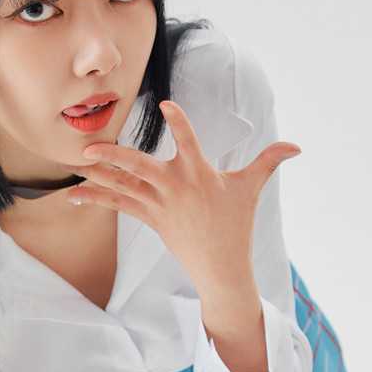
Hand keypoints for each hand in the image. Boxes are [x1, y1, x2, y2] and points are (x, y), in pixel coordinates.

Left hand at [71, 101, 300, 295]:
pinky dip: (97, 198)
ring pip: (124, 185)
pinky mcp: (150, 218)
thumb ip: (268, 161)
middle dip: (114, 155)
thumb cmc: (236, 224)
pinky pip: (119, 204)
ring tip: (76, 162)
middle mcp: (175, 187)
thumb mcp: (251, 189)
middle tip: (89, 145)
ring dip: (98, 173)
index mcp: (199, 174)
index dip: (178, 122)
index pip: (189, 141)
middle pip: (140, 166)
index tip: (166, 105)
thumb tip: (296, 147)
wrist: (220, 266)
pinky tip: (75, 193)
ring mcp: (160, 204)